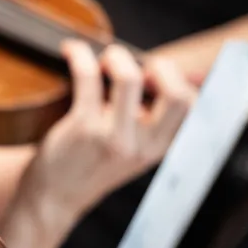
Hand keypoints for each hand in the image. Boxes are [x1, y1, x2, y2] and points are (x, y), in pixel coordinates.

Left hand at [20, 43, 195, 222]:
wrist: (54, 197)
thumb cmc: (90, 164)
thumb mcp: (133, 148)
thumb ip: (151, 119)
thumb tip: (177, 73)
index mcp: (159, 147)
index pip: (193, 106)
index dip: (179, 79)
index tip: (155, 72)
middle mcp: (143, 145)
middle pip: (177, 94)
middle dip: (161, 66)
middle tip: (137, 64)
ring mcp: (114, 137)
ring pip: (129, 78)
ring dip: (116, 56)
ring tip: (103, 58)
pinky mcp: (82, 128)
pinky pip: (87, 76)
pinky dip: (79, 55)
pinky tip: (71, 51)